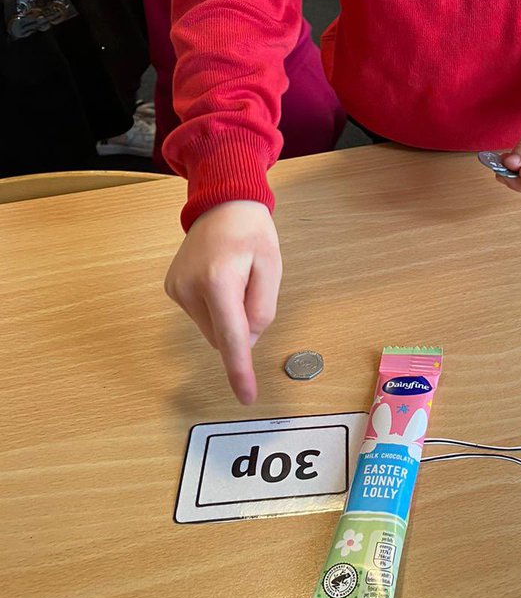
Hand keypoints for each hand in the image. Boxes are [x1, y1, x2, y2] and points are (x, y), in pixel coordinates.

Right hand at [164, 200, 281, 403]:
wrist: (221, 201)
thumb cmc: (251, 231)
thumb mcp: (272, 267)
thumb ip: (262, 310)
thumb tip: (245, 344)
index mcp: (219, 281)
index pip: (231, 338)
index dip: (239, 371)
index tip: (245, 396)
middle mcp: (190, 288)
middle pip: (223, 335)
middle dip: (241, 324)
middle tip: (251, 285)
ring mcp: (176, 289)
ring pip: (212, 327)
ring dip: (227, 314)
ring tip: (234, 275)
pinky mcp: (172, 288)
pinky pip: (201, 314)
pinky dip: (214, 305)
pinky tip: (219, 276)